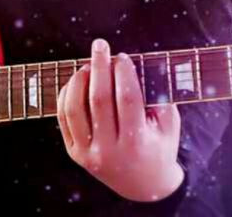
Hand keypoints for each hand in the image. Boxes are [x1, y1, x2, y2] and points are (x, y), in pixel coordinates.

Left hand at [57, 38, 184, 201]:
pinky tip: (76, 81)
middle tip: (100, 45)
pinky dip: (66, 94)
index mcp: (137, 144)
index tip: (122, 56)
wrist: (144, 186)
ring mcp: (88, 153)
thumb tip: (138, 63)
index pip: (128, 100)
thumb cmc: (158, 146)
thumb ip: (158, 96)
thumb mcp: (168, 124)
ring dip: (79, 80)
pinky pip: (63, 117)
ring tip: (87, 65)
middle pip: (99, 100)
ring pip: (75, 108)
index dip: (124, 74)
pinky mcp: (74, 152)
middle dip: (99, 67)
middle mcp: (110, 151)